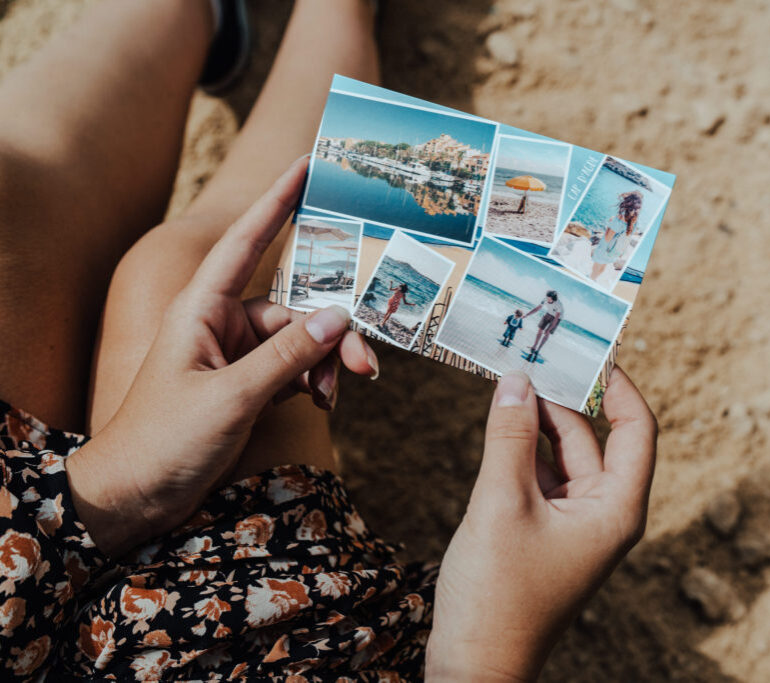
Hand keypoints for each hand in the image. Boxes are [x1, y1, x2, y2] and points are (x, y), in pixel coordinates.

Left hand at [66, 157, 377, 556]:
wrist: (134, 498)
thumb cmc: (164, 441)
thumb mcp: (231, 398)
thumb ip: (287, 356)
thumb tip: (338, 317)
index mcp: (203, 310)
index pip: (245, 242)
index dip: (276, 202)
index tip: (307, 165)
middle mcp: (222, 324)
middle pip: (295, 309)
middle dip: (333, 334)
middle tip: (367, 367)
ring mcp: (236, 356)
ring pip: (301, 342)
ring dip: (325, 365)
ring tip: (336, 396)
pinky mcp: (247, 385)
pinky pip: (295, 369)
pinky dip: (313, 382)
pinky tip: (322, 402)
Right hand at [426, 368, 656, 680]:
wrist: (476, 666)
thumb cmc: (497, 595)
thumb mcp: (501, 503)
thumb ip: (510, 437)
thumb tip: (517, 380)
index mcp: (616, 509)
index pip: (636, 430)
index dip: (620, 386)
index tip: (594, 350)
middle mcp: (603, 513)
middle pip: (594, 437)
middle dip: (564, 396)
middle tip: (533, 352)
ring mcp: (574, 523)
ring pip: (563, 454)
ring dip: (538, 420)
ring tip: (511, 377)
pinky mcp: (544, 530)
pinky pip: (541, 475)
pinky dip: (523, 447)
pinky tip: (500, 420)